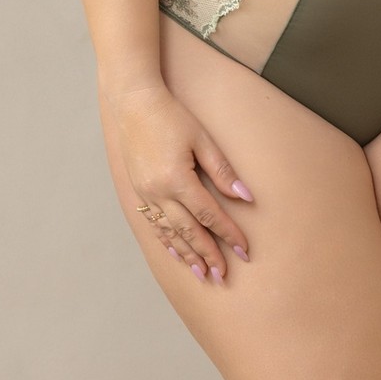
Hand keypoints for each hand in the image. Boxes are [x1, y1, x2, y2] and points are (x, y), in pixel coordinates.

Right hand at [107, 85, 254, 283]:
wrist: (134, 104)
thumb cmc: (172, 117)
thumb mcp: (202, 139)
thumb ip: (223, 170)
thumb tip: (246, 197)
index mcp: (177, 178)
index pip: (209, 215)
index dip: (228, 234)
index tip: (244, 251)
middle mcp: (158, 192)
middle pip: (188, 231)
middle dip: (207, 254)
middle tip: (223, 276)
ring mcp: (145, 194)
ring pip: (169, 233)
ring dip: (187, 254)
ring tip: (202, 273)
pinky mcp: (138, 191)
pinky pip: (153, 224)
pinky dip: (166, 241)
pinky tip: (176, 253)